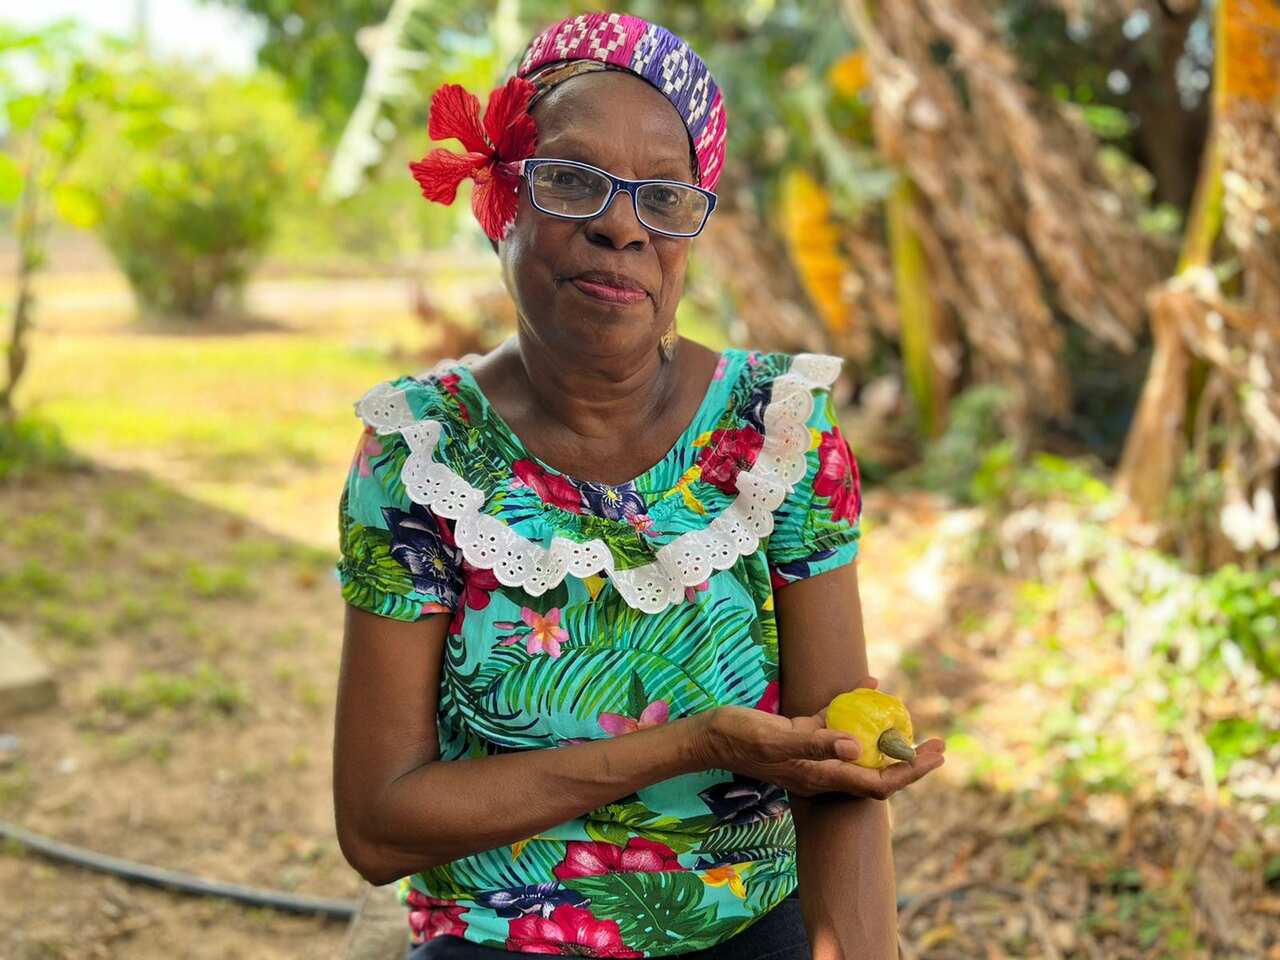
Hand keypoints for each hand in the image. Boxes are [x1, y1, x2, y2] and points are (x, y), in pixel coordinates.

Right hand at [693, 676, 945, 800]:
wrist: (708, 735)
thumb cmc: (740, 738)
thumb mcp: (777, 738)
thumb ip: (816, 742)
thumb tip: (859, 747)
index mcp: (822, 775)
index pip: (878, 783)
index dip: (910, 772)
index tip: (934, 754)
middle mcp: (823, 769)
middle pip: (877, 771)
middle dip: (909, 760)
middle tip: (936, 743)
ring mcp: (813, 753)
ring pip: (860, 749)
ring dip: (886, 737)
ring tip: (909, 720)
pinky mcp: (801, 735)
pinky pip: (837, 725)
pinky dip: (856, 708)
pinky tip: (866, 685)